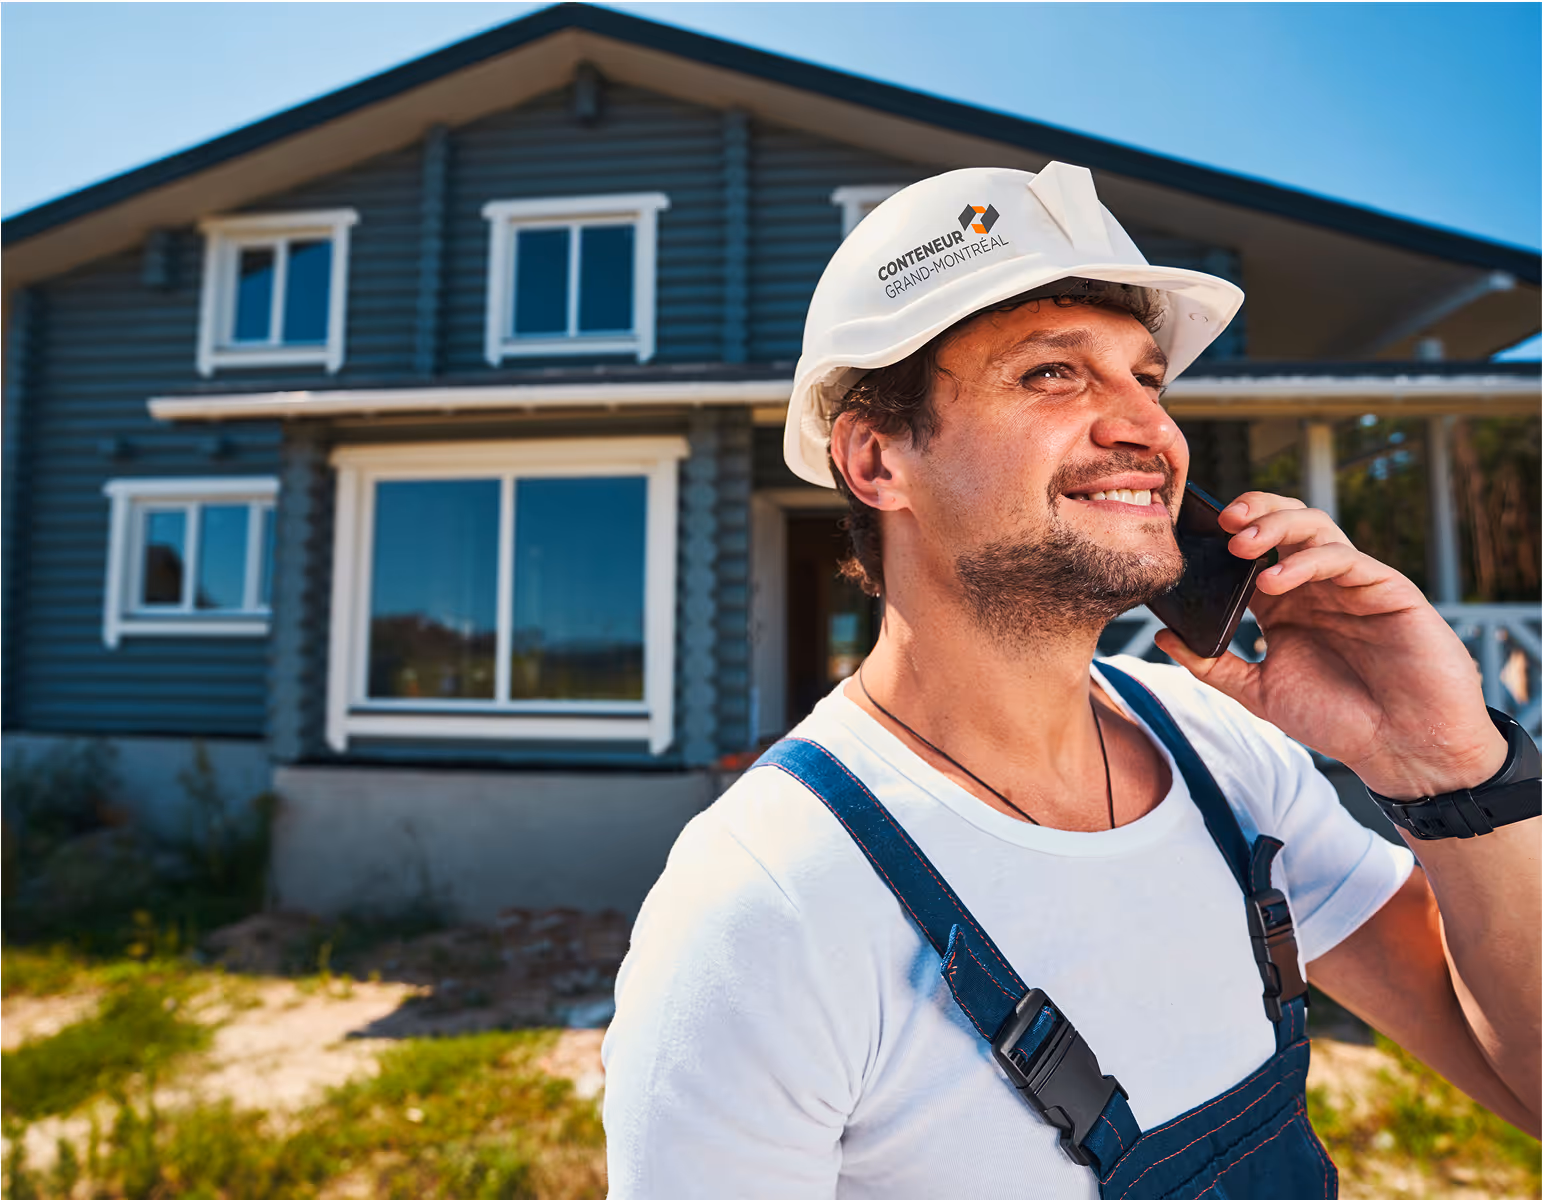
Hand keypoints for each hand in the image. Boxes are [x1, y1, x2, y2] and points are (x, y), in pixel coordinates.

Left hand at [1152, 492, 1506, 798]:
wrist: (1404, 749)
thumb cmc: (1339, 720)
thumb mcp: (1260, 693)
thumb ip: (1212, 665)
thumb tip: (1161, 636)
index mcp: (1284, 604)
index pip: (1251, 551)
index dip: (1224, 535)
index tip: (1190, 534)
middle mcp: (1315, 586)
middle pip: (1284, 523)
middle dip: (1253, 512)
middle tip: (1221, 523)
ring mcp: (1351, 584)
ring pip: (1314, 526)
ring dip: (1276, 526)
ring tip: (1241, 545)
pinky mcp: (1386, 588)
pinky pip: (1344, 558)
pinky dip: (1306, 561)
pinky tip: (1274, 580)